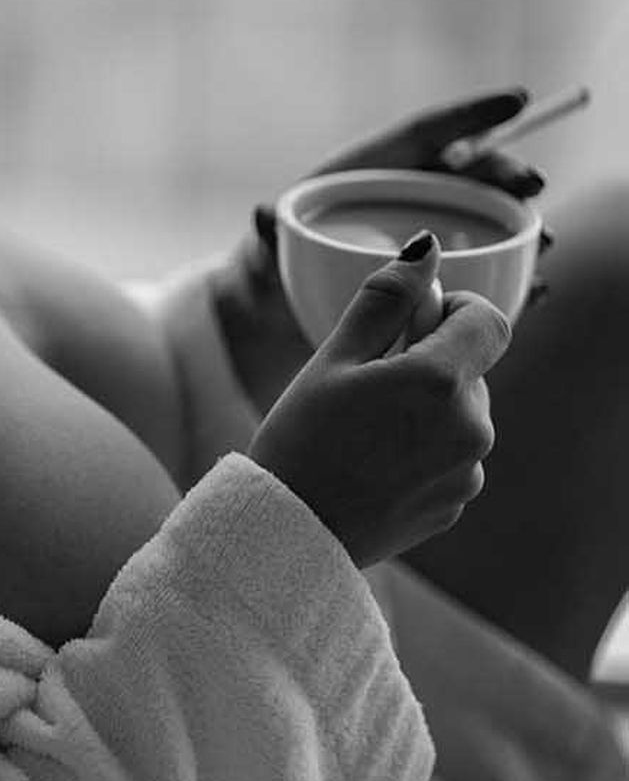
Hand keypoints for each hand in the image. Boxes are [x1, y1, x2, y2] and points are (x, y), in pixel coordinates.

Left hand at [215, 88, 552, 418]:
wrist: (284, 306)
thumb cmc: (277, 257)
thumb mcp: (269, 242)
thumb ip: (269, 228)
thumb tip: (261, 215)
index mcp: (377, 166)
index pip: (430, 131)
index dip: (473, 113)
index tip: (517, 99)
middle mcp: (413, 192)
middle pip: (470, 172)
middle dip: (506, 172)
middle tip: (532, 184)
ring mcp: (432, 231)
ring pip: (488, 217)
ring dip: (520, 225)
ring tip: (541, 239)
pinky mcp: (443, 274)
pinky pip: (488, 266)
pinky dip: (512, 273)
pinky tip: (534, 287)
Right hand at [248, 236, 509, 569]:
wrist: (291, 532)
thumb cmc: (302, 438)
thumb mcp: (335, 357)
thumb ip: (387, 298)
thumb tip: (426, 248)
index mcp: (440, 382)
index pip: (489, 320)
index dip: (455, 309)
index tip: (414, 322)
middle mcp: (469, 428)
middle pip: (471, 367)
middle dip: (429, 360)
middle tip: (366, 381)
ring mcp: (467, 471)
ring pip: (461, 412)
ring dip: (428, 405)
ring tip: (365, 428)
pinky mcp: (457, 503)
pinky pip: (453, 454)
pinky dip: (424, 446)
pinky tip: (373, 461)